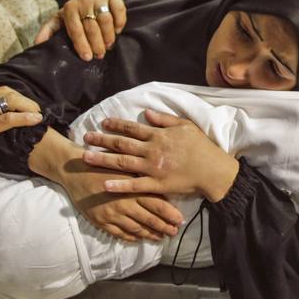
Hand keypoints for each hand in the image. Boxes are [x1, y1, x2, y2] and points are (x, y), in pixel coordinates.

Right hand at [0, 86, 42, 165]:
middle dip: (25, 100)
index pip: (0, 91)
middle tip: (35, 109)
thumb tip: (4, 115)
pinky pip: (9, 118)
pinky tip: (35, 119)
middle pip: (7, 92)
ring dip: (28, 106)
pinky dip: (25, 117)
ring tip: (37, 114)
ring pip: (10, 101)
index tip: (27, 104)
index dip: (17, 96)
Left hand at [33, 0, 125, 60]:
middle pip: (91, 27)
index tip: (87, 58)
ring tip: (108, 46)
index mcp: (69, 9)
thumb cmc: (76, 14)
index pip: (75, 30)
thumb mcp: (61, 20)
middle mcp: (83, 1)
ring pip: (106, 20)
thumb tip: (36, 44)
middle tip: (100, 55)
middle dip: (96, 44)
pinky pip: (118, 11)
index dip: (82, 45)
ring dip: (108, 36)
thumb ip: (49, 31)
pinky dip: (119, 23)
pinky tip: (117, 31)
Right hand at [61, 158, 182, 241]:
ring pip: (136, 229)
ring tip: (159, 237)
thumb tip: (162, 182)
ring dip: (149, 234)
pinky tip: (138, 238)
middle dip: (164, 228)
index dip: (171, 214)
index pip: (158, 205)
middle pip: (149, 219)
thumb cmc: (103, 163)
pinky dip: (130, 236)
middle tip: (174, 233)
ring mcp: (112, 214)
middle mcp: (124, 203)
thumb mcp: (125, 165)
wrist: (75, 169)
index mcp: (133, 188)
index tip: (180, 221)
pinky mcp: (100, 220)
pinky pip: (119, 233)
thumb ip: (142, 176)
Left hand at [82, 109, 239, 202]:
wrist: (213, 171)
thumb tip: (146, 112)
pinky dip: (119, 185)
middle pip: (122, 144)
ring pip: (123, 163)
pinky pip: (134, 185)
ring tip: (86, 157)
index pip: (132, 128)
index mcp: (159, 135)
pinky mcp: (156, 184)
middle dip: (102, 140)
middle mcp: (152, 150)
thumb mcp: (185, 126)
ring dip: (103, 159)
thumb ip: (164, 119)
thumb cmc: (201, 147)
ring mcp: (153, 168)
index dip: (116, 125)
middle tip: (86, 138)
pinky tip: (104, 183)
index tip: (102, 123)